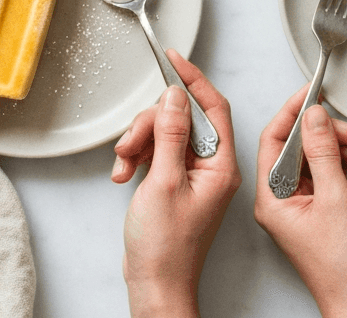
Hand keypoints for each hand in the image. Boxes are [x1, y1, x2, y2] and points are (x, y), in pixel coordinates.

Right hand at [111, 50, 240, 317]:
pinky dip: (138, 157)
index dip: (194, 79)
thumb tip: (175, 96)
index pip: (214, 106)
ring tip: (124, 165)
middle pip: (183, 117)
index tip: (173, 60)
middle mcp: (211, 166)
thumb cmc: (165, 249)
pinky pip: (157, 151)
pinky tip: (125, 175)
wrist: (155, 286)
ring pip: (166, 132)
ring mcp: (193, 174)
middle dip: (152, 123)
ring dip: (140, 142)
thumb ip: (170, 134)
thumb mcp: (164, 182)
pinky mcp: (176, 181)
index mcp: (221, 166)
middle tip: (131, 142)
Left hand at [254, 88, 346, 317]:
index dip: (292, 112)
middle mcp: (280, 199)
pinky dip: (346, 165)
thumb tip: (312, 116)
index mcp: (271, 198)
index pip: (272, 139)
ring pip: (315, 157)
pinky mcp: (318, 209)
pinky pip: (327, 173)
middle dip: (325, 132)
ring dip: (341, 147)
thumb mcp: (335, 199)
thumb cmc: (342, 268)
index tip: (312, 93)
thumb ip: (323, 152)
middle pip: (296, 146)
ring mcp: (299, 205)